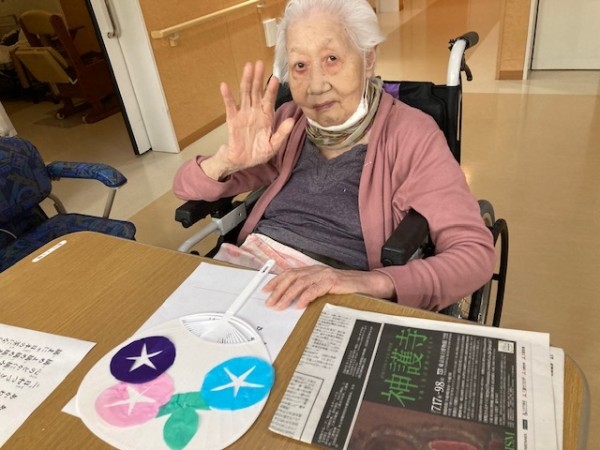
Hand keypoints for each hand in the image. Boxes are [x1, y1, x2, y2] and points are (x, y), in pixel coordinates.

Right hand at [202, 61, 294, 179]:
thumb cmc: (258, 153)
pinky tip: (225, 86)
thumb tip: (291, 121)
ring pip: (245, 94)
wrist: (242, 162)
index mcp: (266, 117)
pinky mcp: (232, 120)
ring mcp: (243, 114)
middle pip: (257, 91)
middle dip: (258, 78)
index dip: (272, 89)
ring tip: (248, 67)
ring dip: (246, 80)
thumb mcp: (273, 145)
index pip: (269, 99)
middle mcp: (255, 112)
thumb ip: (282, 133)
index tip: (275, 78)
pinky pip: (230, 106)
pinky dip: (227, 96)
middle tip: (260, 63)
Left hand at [262, 265, 394, 309]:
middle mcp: (318, 270)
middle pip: (292, 277)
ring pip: (300, 283)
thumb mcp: (327, 289)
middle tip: (269, 302)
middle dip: (278, 289)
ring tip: (280, 305)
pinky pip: (315, 289)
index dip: (276, 281)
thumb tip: (295, 301)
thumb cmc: (349, 289)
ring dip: (288, 295)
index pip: (291, 273)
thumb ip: (313, 290)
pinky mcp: (333, 282)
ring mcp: (325, 275)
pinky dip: (306, 296)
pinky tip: (299, 304)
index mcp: (314, 271)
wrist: (370, 284)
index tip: (266, 290)